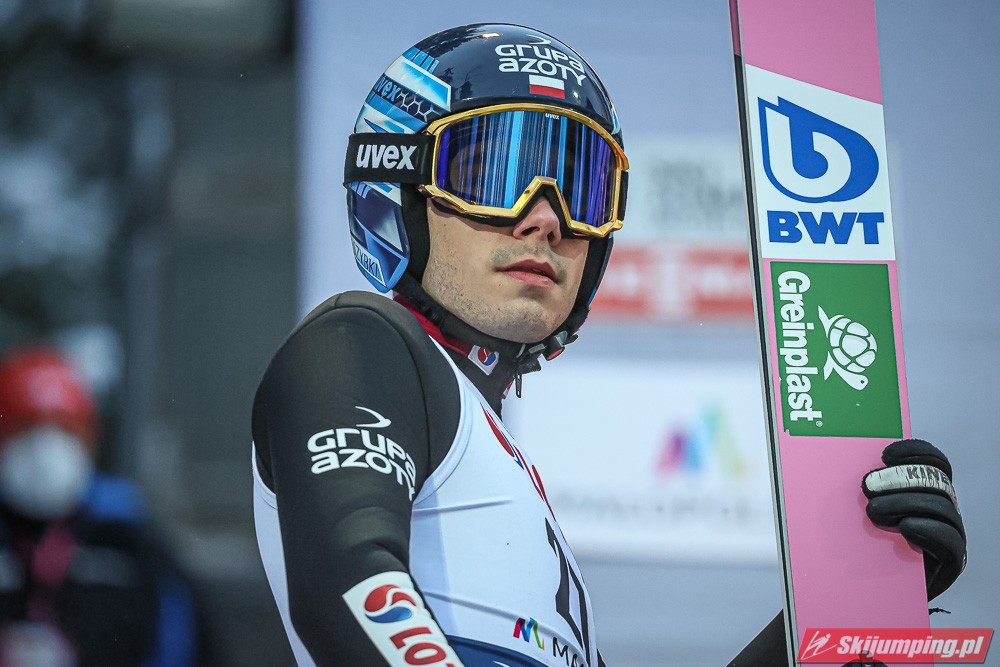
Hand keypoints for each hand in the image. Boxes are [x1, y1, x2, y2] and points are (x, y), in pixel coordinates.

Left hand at [862, 439, 965, 599]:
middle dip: (901, 478)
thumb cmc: (861, 545)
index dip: (915, 451)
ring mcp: (950, 533)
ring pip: (942, 507)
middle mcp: (944, 509)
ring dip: (905, 503)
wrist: (868, 591)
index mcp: (926, 490)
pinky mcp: (951, 561)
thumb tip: (847, 461)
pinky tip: (905, 527)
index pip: (934, 461)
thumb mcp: (860, 511)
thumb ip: (868, 487)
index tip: (885, 453)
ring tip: (874, 511)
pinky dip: (927, 529)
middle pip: (936, 481)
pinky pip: (949, 539)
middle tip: (867, 486)